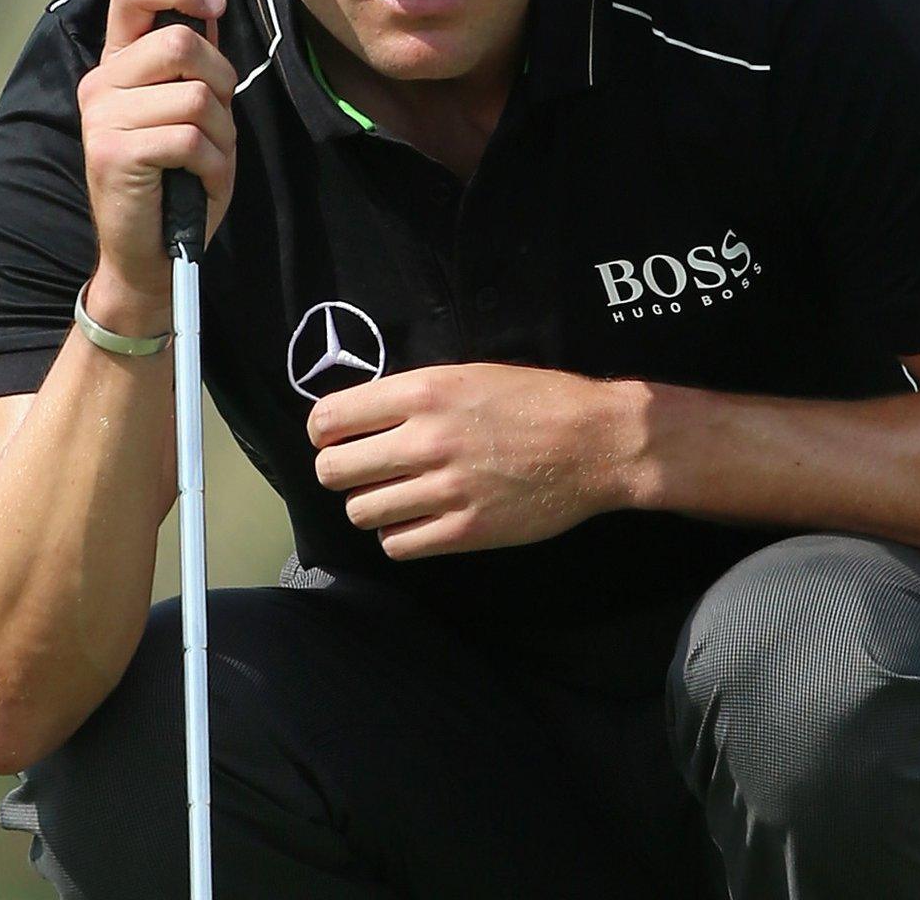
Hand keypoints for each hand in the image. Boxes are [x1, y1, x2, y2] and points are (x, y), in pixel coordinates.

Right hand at [78, 0, 239, 310]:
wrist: (151, 253)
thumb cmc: (178, 182)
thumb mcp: (193, 114)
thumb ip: (196, 67)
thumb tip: (211, 13)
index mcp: (118, 65)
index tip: (213, 6)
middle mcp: (101, 83)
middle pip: (182, 43)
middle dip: (222, 81)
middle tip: (217, 122)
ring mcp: (102, 117)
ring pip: (196, 96)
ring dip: (221, 135)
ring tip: (205, 162)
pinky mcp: (113, 152)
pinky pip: (190, 138)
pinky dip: (212, 165)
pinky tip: (197, 182)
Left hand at [306, 363, 646, 560]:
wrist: (597, 442)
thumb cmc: (538, 400)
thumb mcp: (470, 375)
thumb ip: (414, 395)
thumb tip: (363, 417)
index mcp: (423, 394)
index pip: (330, 419)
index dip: (323, 432)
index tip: (333, 438)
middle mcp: (426, 441)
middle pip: (334, 471)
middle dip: (338, 471)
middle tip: (361, 471)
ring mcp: (444, 490)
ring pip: (360, 511)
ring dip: (370, 505)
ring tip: (393, 497)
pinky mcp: (465, 531)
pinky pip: (397, 544)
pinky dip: (398, 535)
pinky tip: (417, 521)